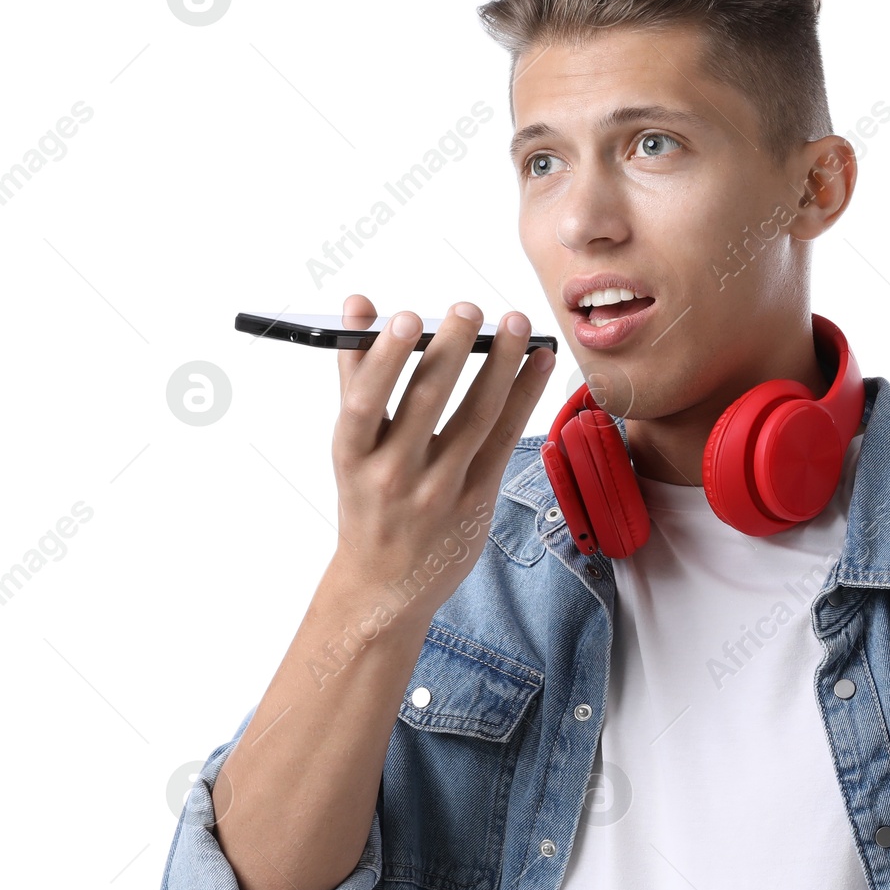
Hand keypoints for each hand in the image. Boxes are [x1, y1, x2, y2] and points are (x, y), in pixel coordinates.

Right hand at [328, 293, 555, 618]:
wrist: (387, 584)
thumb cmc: (367, 502)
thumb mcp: (351, 446)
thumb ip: (357, 374)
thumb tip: (359, 305)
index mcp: (352, 455)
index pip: (365, 402)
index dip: (385, 360)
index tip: (405, 318)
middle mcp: (394, 474)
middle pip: (427, 402)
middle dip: (451, 349)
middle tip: (470, 307)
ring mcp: (440, 491)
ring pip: (476, 417)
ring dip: (501, 365)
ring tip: (516, 322)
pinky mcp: (477, 501)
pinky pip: (505, 439)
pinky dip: (524, 396)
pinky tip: (538, 362)